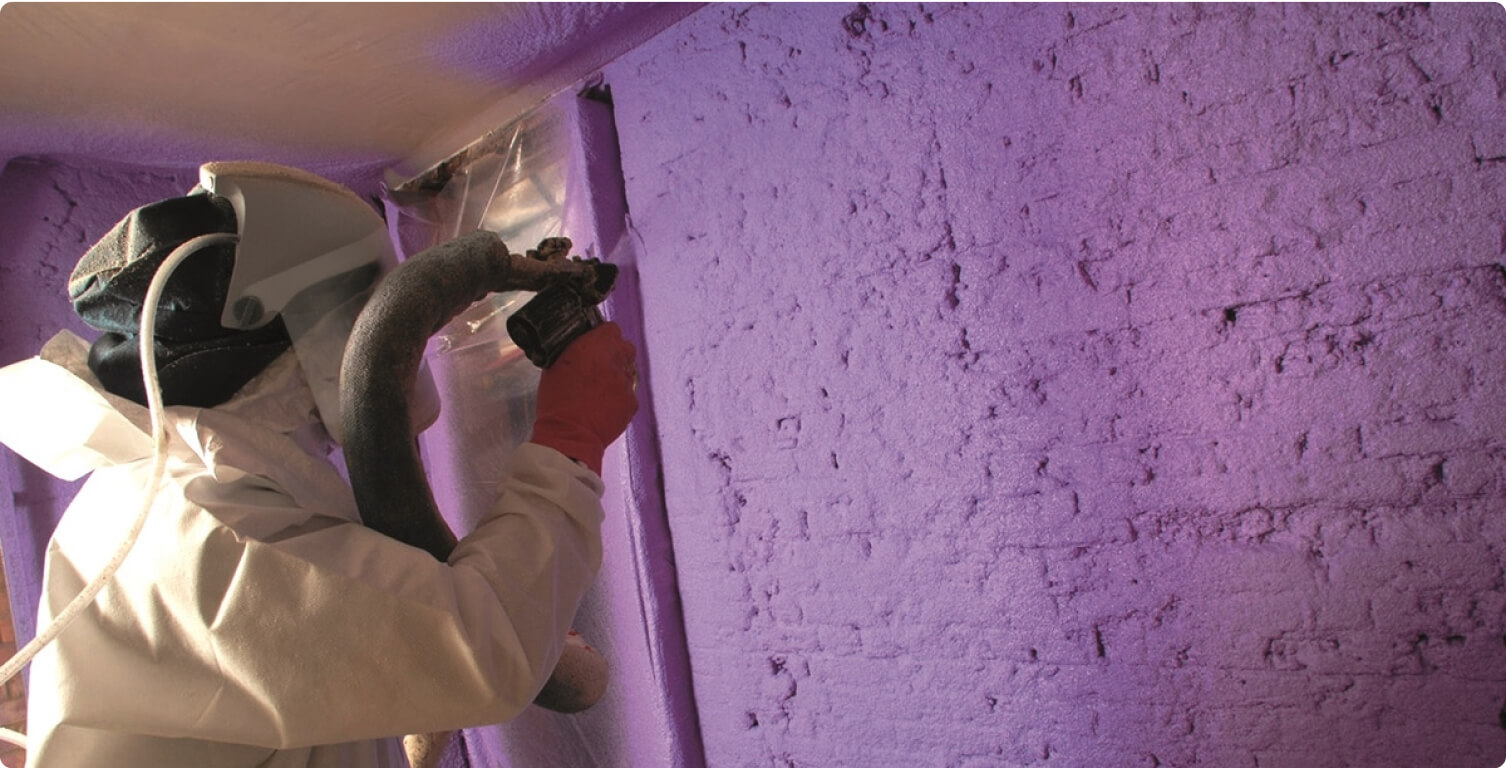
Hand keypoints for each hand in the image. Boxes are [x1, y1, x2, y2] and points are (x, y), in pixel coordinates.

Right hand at [530, 322, 637, 474]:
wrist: (569, 437)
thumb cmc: (556, 403)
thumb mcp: (554, 367)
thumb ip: (572, 352)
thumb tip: (579, 348)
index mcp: (594, 346)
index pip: (611, 329)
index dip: (603, 336)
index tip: (596, 343)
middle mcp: (615, 360)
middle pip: (625, 347)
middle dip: (615, 353)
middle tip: (600, 365)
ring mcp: (627, 382)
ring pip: (629, 370)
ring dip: (618, 375)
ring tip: (601, 389)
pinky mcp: (632, 402)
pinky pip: (630, 393)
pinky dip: (620, 397)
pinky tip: (605, 406)